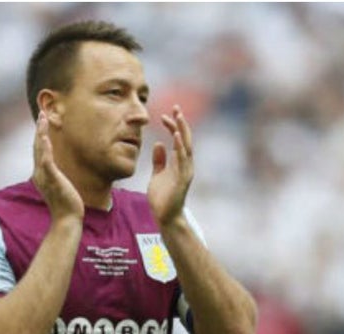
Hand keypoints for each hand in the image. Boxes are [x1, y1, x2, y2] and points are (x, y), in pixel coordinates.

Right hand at [32, 111, 84, 222]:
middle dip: (39, 129)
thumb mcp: (60, 185)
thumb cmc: (66, 204)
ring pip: (40, 150)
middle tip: (42, 113)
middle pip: (37, 146)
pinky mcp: (52, 180)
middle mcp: (40, 173)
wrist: (67, 219)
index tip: (43, 121)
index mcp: (42, 174)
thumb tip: (58, 170)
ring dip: (41, 134)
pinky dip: (45, 150)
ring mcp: (45, 177)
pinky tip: (46, 139)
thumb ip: (57, 176)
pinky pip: (47, 162)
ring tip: (42, 120)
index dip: (41, 135)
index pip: (40, 150)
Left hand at [147, 105, 193, 226]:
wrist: (165, 216)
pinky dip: (180, 147)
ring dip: (182, 131)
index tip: (165, 115)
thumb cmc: (162, 197)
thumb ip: (159, 160)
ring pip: (186, 147)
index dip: (173, 126)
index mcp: (179, 162)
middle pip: (185, 139)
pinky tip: (175, 136)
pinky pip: (183, 160)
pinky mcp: (183, 179)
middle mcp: (185, 164)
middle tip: (175, 108)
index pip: (178, 139)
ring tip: (177, 116)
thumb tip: (158, 144)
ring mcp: (185, 171)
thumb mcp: (157, 175)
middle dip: (181, 123)